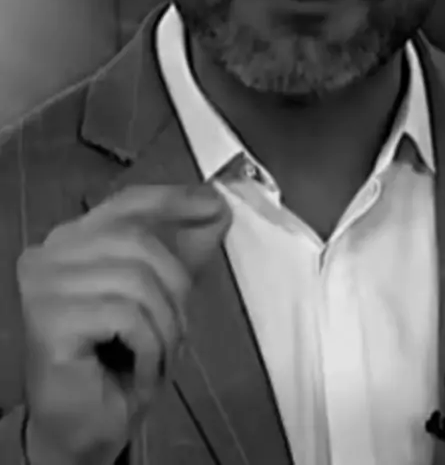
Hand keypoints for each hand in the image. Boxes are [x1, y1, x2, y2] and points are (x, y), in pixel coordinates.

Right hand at [16, 184, 231, 464]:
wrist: (86, 425)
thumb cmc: (119, 358)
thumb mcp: (161, 294)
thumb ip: (184, 248)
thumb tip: (218, 204)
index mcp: (72, 238)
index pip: (127, 202)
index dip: (173, 200)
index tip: (214, 206)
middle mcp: (49, 252)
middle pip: (137, 241)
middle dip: (175, 286)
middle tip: (178, 330)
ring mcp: (44, 284)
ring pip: (137, 281)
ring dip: (165, 327)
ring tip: (159, 357)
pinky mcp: (50, 319)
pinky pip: (127, 316)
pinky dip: (149, 348)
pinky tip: (141, 372)